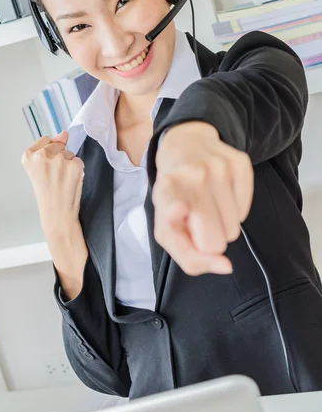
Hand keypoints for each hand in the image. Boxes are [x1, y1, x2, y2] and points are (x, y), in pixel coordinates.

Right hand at [21, 131, 84, 235]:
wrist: (56, 215)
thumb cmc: (47, 194)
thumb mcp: (39, 169)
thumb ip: (50, 147)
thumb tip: (64, 133)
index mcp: (28, 156)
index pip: (45, 140)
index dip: (48, 155)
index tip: (45, 170)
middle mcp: (41, 156)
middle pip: (58, 145)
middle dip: (59, 158)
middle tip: (54, 178)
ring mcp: (58, 160)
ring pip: (69, 153)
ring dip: (68, 165)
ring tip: (61, 182)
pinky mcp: (74, 165)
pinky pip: (78, 160)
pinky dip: (77, 170)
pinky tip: (70, 182)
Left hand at [153, 121, 253, 275]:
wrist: (185, 144)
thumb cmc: (175, 195)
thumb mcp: (167, 227)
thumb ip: (189, 257)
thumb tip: (226, 266)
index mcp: (166, 191)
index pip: (173, 206)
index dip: (176, 212)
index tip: (181, 208)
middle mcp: (192, 175)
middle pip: (214, 242)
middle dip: (208, 238)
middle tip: (198, 220)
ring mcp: (219, 167)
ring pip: (233, 230)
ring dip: (222, 224)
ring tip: (208, 204)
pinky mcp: (240, 163)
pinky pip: (245, 212)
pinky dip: (235, 211)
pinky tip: (221, 194)